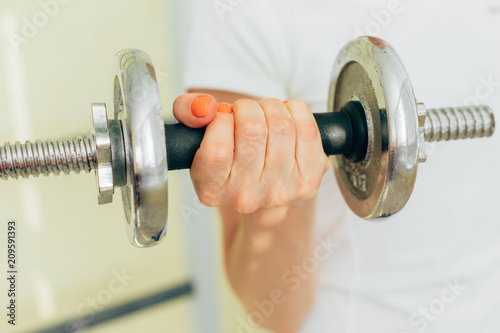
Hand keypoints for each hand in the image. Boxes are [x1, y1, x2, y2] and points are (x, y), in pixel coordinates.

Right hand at [173, 93, 330, 213]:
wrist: (264, 185)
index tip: (223, 116)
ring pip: (281, 126)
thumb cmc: (230, 154)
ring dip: (272, 108)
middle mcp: (245, 197)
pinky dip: (297, 112)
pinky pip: (307, 130)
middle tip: (246, 113)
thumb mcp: (198, 134)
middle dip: (248, 108)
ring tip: (265, 115)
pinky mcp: (307, 182)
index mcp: (211, 190)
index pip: (217, 149)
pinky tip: (288, 118)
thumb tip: (205, 107)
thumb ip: (187, 111)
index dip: (222, 119)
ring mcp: (279, 192)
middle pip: (253, 130)